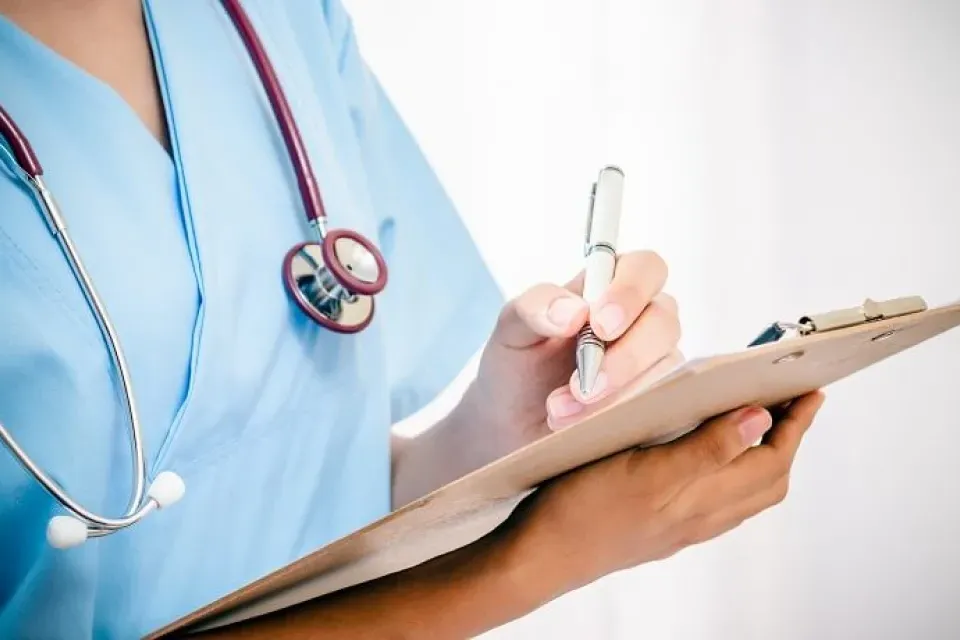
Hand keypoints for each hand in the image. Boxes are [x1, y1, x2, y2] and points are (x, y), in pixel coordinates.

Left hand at [467, 250, 681, 456]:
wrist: (511, 424)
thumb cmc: (518, 363)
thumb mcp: (511, 329)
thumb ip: (535, 307)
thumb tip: (573, 311)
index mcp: (611, 287)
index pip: (645, 268)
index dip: (631, 292)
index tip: (599, 324)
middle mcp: (643, 321)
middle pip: (664, 322)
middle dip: (625, 358)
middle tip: (580, 386)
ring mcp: (656, 364)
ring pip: (664, 371)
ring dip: (612, 397)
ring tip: (558, 411)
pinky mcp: (658, 406)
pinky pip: (664, 412)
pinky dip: (623, 421)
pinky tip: (583, 428)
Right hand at [501, 391, 826, 600]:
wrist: (542, 555)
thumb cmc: (582, 511)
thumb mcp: (645, 470)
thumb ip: (706, 449)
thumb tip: (759, 421)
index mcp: (701, 500)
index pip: (771, 461)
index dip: (796, 425)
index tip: (811, 392)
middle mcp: (700, 518)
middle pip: (767, 480)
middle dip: (788, 439)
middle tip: (792, 402)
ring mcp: (682, 526)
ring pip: (744, 492)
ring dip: (763, 456)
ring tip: (761, 421)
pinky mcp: (663, 526)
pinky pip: (718, 501)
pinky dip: (732, 472)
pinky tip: (713, 454)